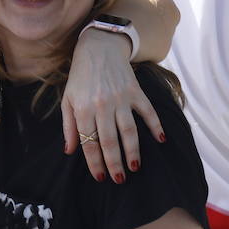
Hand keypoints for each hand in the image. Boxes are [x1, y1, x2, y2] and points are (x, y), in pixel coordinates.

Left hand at [62, 28, 163, 180]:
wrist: (99, 48)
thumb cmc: (80, 77)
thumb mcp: (68, 100)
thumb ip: (69, 126)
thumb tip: (69, 151)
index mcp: (83, 109)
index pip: (89, 142)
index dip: (95, 162)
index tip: (101, 177)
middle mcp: (102, 105)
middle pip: (109, 141)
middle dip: (114, 163)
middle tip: (119, 180)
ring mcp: (121, 98)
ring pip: (129, 131)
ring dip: (133, 151)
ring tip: (135, 167)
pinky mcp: (136, 91)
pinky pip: (148, 112)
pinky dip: (155, 125)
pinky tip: (160, 140)